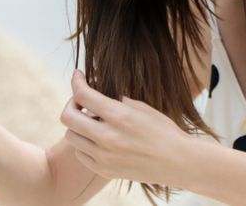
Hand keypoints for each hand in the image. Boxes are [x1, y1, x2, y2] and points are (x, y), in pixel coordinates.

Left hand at [60, 70, 192, 185]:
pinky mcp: (104, 170)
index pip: (83, 94)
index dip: (77, 81)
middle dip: (71, 103)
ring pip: (70, 136)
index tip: (78, 75)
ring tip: (91, 121)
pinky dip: (83, 143)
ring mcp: (104, 156)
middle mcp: (108, 137)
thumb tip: (97, 89)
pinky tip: (96, 138)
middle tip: (80, 100)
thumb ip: (116, 100)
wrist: (177, 162)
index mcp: (119, 116)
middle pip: (68, 117)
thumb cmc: (163, 131)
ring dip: (77, 125)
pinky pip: (80, 154)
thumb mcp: (142, 107)